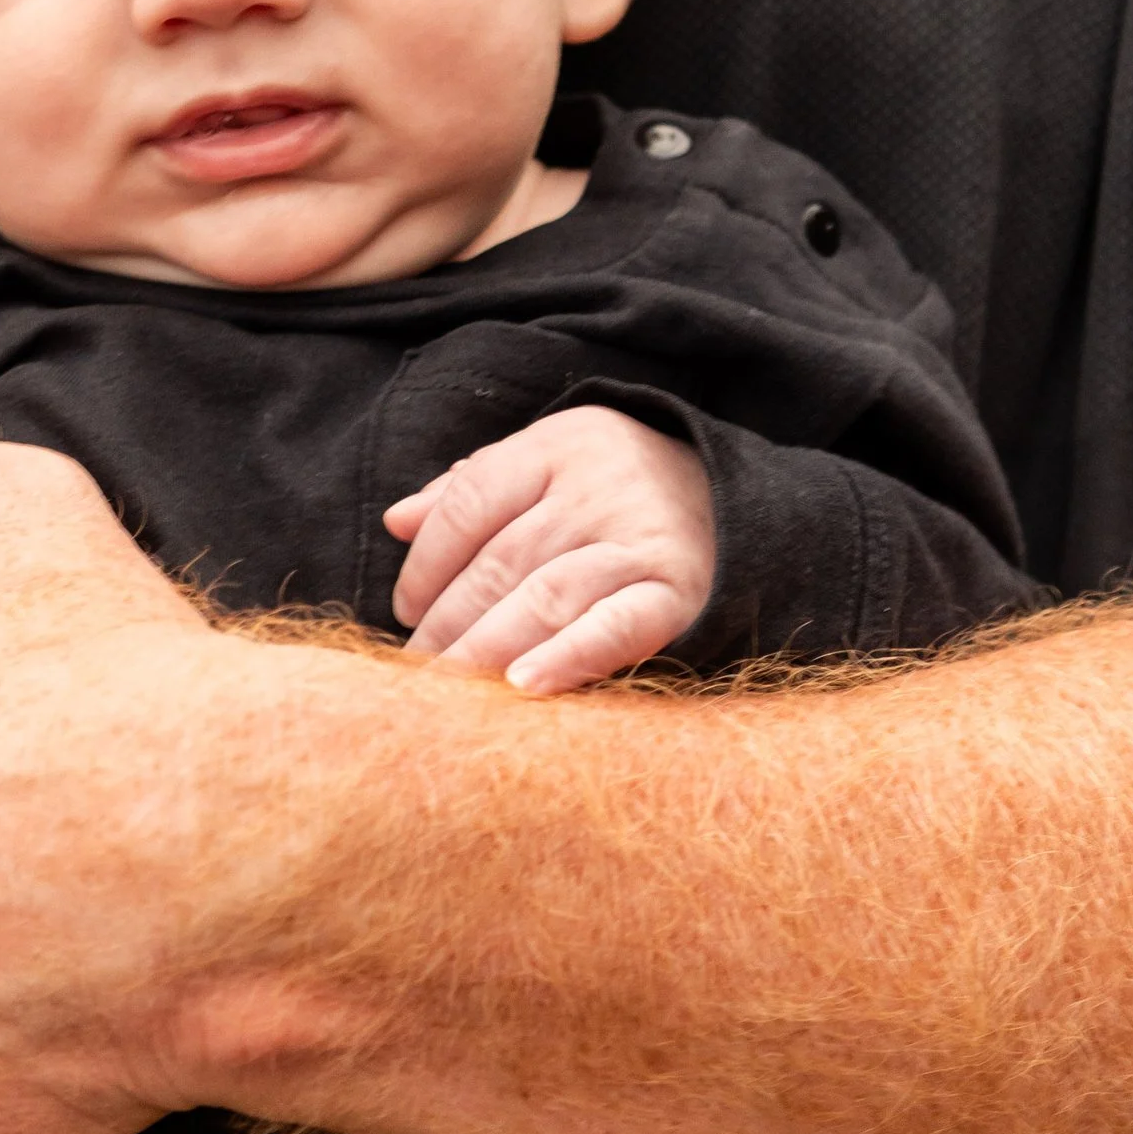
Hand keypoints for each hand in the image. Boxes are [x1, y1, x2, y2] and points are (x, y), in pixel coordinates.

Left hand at [386, 407, 715, 692]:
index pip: (472, 499)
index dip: (428, 561)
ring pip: (545, 596)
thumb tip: (396, 521)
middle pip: (502, 558)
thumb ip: (473, 490)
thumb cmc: (615, 488)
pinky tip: (523, 686)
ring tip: (448, 687)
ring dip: (486, 646)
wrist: (736, 499)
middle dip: (448, 620)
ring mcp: (640, 538)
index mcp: (559, 446)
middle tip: (415, 671)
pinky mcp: (678, 591)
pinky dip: (568, 657)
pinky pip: (616, 627)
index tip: (407, 611)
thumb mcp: (549, 463)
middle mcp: (599, 487)